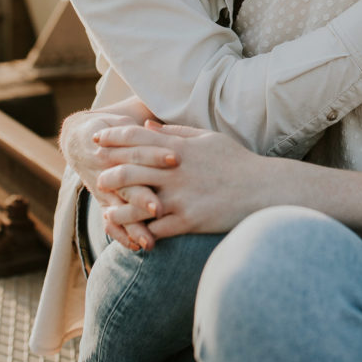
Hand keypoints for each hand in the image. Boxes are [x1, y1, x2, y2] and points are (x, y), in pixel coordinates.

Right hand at [60, 101, 159, 250]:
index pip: (139, 146)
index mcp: (119, 142)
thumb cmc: (118, 124)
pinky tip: (139, 248)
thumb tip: (174, 97)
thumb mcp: (131, 113)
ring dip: (134, 224)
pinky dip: (124, 236)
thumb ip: (151, 113)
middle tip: (160, 207)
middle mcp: (111, 167)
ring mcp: (107, 188)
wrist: (80, 138)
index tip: (176, 159)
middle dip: (142, 195)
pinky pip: (114, 223)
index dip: (156, 152)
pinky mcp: (107, 203)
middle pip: (128, 181)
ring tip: (149, 240)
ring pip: (120, 208)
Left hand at [93, 121, 268, 246]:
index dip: (113, 137)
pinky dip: (141, 233)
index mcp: (180, 148)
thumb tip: (147, 125)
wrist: (264, 190)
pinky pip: (156, 229)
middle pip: (130, 168)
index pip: (137, 138)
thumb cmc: (237, 163)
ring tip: (107, 213)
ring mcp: (181, 197)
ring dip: (118, 208)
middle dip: (109, 173)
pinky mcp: (188, 221)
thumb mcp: (209, 139)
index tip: (98, 140)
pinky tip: (132, 237)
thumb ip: (177, 131)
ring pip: (136, 202)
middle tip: (97, 178)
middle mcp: (176, 171)